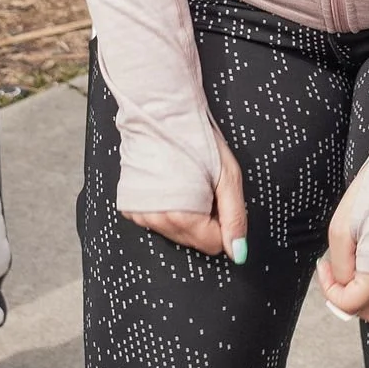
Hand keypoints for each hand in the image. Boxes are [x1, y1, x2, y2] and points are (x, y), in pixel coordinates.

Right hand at [122, 122, 248, 257]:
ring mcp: (140, 216)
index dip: (221, 222)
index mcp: (181, 216)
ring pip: (176, 233)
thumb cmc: (197, 140)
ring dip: (186, 214)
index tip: (217, 195)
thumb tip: (238, 253)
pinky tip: (169, 184)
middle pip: (194, 241)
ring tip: (185, 182)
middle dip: (205, 219)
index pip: (213, 244)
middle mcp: (156, 221)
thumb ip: (235, 218)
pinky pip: (158, 222)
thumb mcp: (228, 177)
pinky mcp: (130, 209)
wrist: (161, 114)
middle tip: (203, 186)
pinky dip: (167, 209)